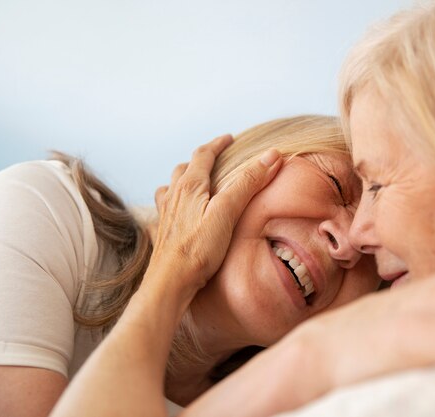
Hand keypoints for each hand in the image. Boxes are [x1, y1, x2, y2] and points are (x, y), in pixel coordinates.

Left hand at [144, 134, 281, 301]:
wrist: (170, 283)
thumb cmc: (198, 250)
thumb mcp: (227, 212)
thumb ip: (247, 183)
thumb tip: (271, 155)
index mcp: (189, 186)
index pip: (203, 155)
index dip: (217, 144)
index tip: (228, 138)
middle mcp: (174, 196)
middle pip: (185, 168)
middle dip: (202, 159)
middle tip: (215, 157)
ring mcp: (165, 214)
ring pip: (172, 186)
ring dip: (184, 177)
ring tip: (195, 180)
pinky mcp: (163, 232)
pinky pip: (166, 206)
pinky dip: (174, 200)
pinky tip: (178, 211)